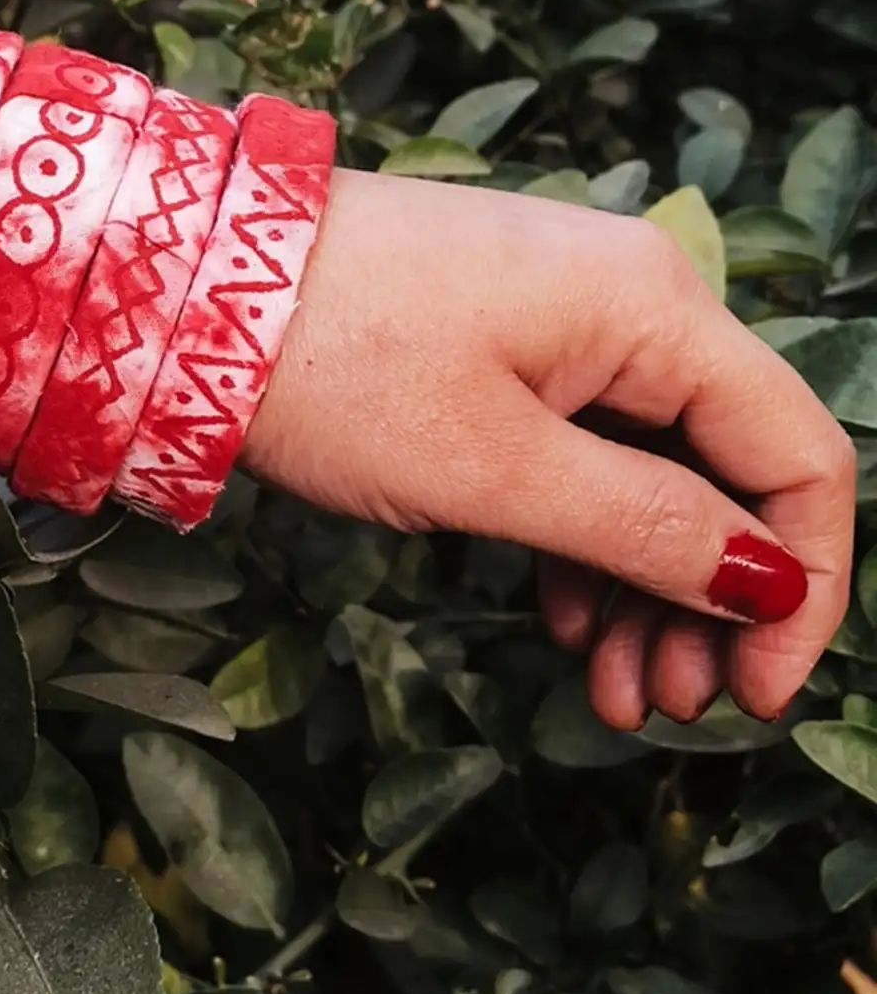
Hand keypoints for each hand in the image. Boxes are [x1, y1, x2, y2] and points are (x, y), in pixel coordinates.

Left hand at [244, 170, 854, 730]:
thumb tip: (769, 582)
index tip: (759, 692)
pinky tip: (562, 618)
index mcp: (651, 307)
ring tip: (612, 691)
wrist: (192, 287)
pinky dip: (577, 537)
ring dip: (641, 585)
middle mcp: (623, 300)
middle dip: (706, 599)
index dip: (801, 584)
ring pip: (644, 469)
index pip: (797, 451)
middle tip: (669, 707)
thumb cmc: (335, 365)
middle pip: (720, 467)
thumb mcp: (495, 467)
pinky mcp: (495, 344)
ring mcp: (554, 320)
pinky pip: (574, 449)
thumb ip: (644, 526)